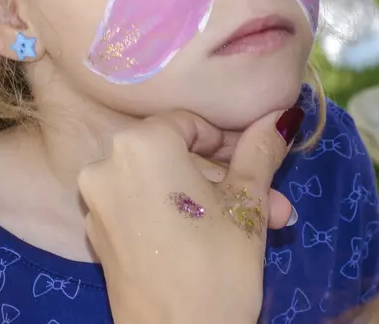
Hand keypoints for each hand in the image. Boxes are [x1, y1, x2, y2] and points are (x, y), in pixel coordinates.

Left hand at [78, 107, 303, 323]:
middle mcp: (106, 164)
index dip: (230, 141)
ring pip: (162, 184)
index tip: (259, 163)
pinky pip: (143, 208)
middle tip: (269, 201)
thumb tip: (282, 113)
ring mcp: (97, 203)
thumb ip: (260, 150)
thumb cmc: (219, 265)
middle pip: (176, 154)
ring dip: (209, 198)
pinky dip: (176, 214)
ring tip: (257, 223)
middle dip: (226, 177)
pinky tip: (215, 237)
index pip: (192, 122)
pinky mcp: (98, 236)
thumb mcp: (248, 201)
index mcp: (140, 144)